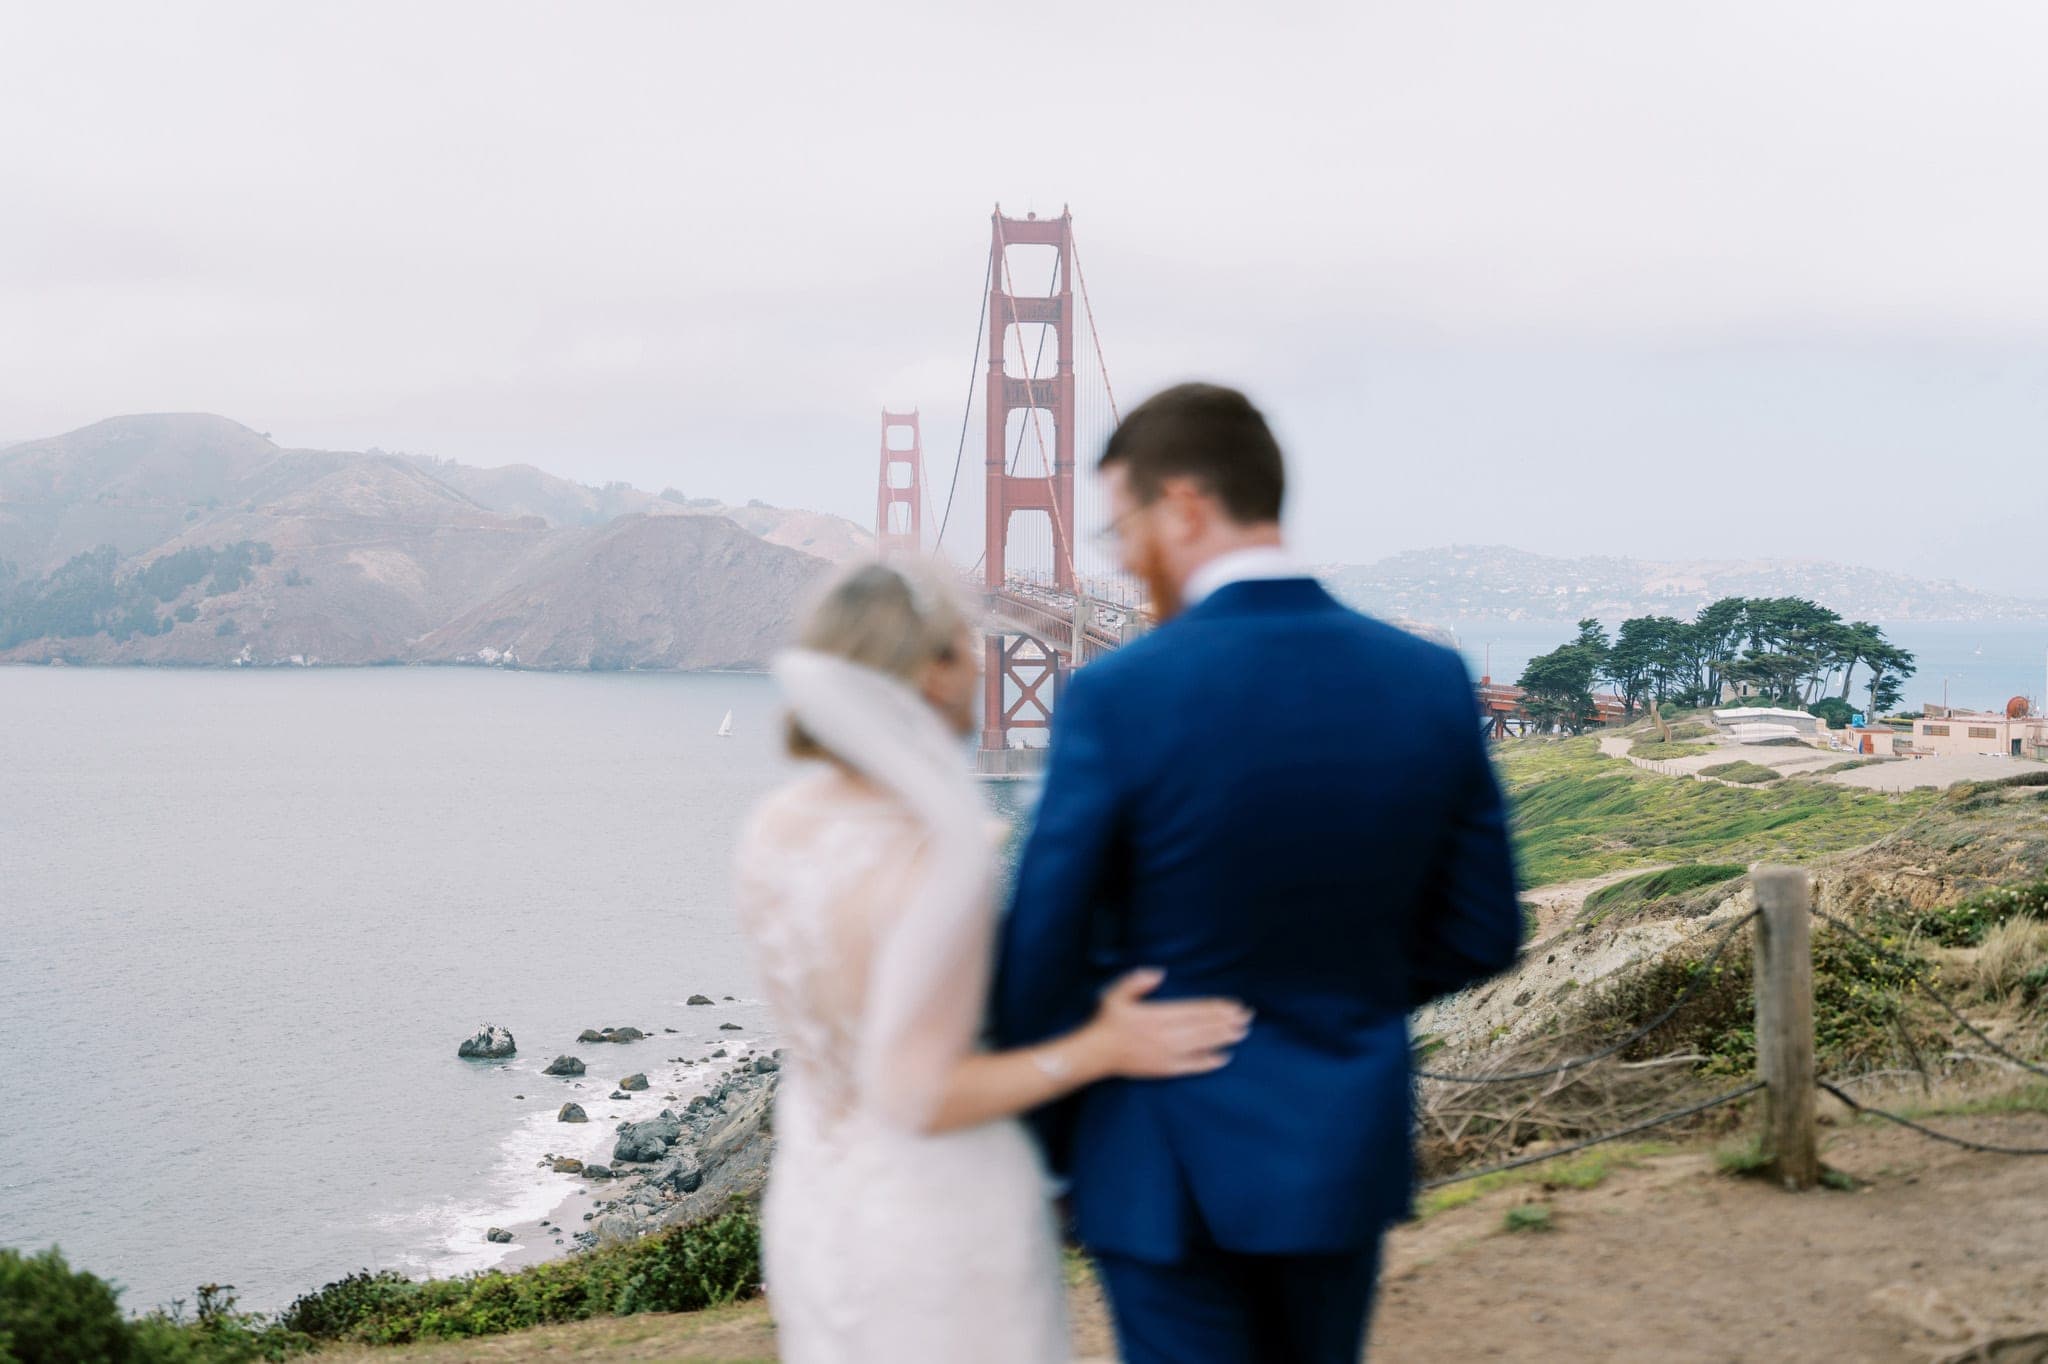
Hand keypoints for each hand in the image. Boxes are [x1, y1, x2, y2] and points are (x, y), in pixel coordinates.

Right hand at [1074, 968, 1251, 1079]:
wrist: (1097, 1054)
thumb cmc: (1107, 1021)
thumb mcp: (1116, 994)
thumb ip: (1136, 982)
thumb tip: (1158, 972)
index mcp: (1156, 1016)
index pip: (1194, 1010)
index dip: (1216, 1008)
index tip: (1234, 1005)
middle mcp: (1165, 1035)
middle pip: (1203, 1027)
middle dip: (1227, 1021)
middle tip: (1247, 1017)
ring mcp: (1166, 1054)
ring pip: (1202, 1044)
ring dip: (1223, 1038)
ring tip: (1242, 1032)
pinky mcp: (1165, 1069)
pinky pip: (1192, 1066)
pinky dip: (1209, 1062)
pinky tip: (1225, 1057)